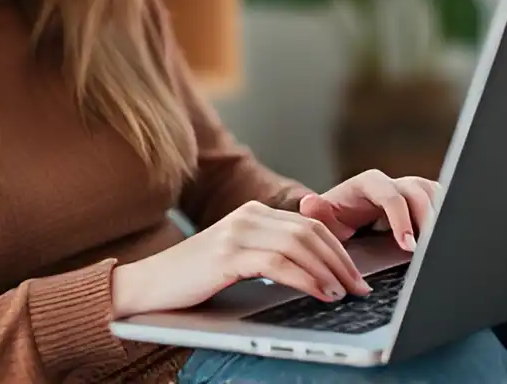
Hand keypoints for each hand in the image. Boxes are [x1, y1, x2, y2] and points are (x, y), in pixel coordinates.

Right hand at [111, 201, 371, 317]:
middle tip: (360, 286)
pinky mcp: (227, 254)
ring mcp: (237, 232)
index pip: (310, 224)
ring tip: (345, 293)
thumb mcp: (238, 260)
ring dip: (329, 271)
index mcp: (253, 213)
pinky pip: (278, 263)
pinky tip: (320, 293)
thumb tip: (316, 274)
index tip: (357, 274)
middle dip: (341, 260)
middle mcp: (248, 216)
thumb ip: (270, 256)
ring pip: (300, 245)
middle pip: (311, 231)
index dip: (339, 248)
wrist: (147, 286)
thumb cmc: (194, 280)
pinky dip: (306, 278)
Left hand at [299, 170, 439, 251]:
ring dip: (440, 217)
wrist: (344, 218)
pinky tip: (444, 238)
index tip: (407, 246)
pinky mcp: (422, 200)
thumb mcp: (324, 218)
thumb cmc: (335, 219)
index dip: (402, 220)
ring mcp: (409, 189)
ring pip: (435, 194)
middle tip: (429, 249)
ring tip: (439, 245)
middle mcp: (392, 182)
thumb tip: (309, 203)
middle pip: (419, 193)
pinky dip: (446, 217)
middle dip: (427, 220)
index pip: (392, 197)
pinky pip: (441, 201)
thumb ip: (318, 212)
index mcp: (369, 183)